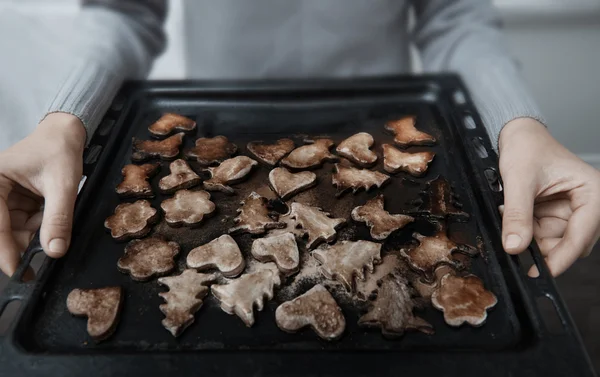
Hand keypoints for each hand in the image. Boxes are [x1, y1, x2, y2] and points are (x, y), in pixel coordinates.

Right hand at [0, 113, 84, 275]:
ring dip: (35, 237)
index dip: (5, 249)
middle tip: (38, 264)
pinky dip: (42, 229)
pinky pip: (27, 225)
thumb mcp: (62, 184)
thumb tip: (54, 250)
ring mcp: (5, 199)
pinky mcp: (18, 204)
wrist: (68, 134)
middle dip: (22, 245)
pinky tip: (54, 224)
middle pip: (2, 230)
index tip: (17, 270)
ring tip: (54, 232)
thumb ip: (58, 218)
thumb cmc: (59, 149)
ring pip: (16, 231)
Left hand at [499, 117, 599, 276]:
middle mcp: (586, 205)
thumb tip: (515, 246)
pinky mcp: (553, 214)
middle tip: (517, 252)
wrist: (516, 135)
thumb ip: (518, 214)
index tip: (540, 271)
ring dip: (532, 241)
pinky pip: (541, 235)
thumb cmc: (527, 147)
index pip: (582, 236)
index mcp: (592, 193)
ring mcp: (569, 211)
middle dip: (543, 250)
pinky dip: (526, 234)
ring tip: (511, 227)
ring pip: (553, 242)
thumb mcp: (519, 180)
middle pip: (569, 243)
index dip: (561, 257)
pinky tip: (513, 222)